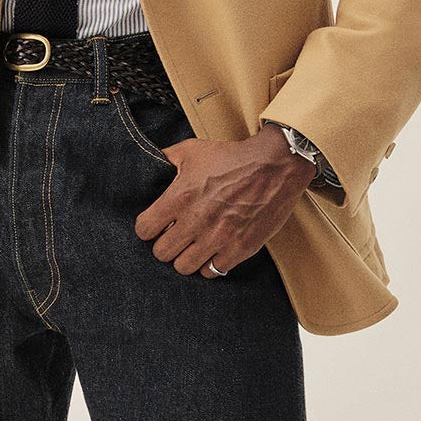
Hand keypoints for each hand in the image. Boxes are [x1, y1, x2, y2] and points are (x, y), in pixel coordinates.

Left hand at [132, 122, 315, 276]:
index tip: (156, 225)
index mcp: (180, 196)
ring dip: (186, 257)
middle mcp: (196, 221)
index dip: (148, 228)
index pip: (144, 229)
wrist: (275, 164)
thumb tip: (149, 164)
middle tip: (175, 236)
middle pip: (161, 253)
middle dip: (165, 244)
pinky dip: (210, 263)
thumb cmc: (233, 157)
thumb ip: (166, 159)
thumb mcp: (193, 150)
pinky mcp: (239, 249)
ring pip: (184, 267)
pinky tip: (213, 250)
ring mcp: (218, 238)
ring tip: (193, 246)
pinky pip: (212, 271)